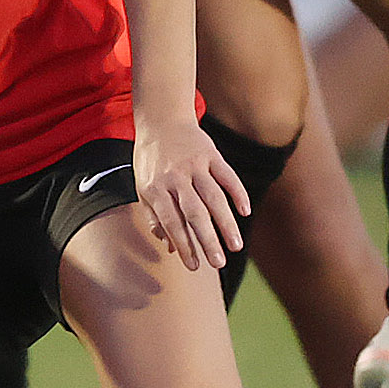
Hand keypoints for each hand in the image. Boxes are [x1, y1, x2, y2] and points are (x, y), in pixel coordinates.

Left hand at [133, 117, 249, 272]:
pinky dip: (238, 193)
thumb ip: (155, 217)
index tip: (194, 266)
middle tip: (218, 264)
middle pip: (194, 213)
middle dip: (206, 240)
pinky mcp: (211, 154)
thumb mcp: (143, 187)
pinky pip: (227, 176)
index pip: (170, 221)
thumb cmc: (151, 161)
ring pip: (214, 197)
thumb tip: (170, 247)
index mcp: (155, 187)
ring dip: (226, 223)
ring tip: (236, 247)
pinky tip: (245, 212)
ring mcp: (194, 165)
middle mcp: (175, 177)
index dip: (182, 244)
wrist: (161, 121)